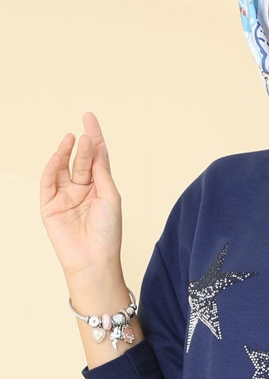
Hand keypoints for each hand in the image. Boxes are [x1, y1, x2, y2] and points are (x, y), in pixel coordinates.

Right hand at [39, 110, 122, 282]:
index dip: (95, 138)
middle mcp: (82, 190)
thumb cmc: (107, 233)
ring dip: (68, 152)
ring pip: (65, 168)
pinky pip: (49, 181)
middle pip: (83, 161)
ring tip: (74, 138)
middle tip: (86, 130)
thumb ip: (101, 173)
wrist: (94, 260)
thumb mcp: (110, 198)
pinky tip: (61, 154)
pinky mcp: (50, 205)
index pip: (97, 159)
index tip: (90, 118)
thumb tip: (97, 149)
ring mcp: (65, 197)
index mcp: (100, 189)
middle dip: (85, 145)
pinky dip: (53, 166)